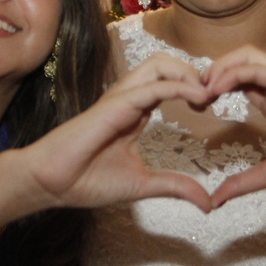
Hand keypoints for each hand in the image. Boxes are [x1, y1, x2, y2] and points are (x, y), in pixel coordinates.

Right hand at [18, 54, 214, 212]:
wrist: (51, 184)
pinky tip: (196, 98)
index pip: (168, 82)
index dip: (194, 85)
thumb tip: (207, 202)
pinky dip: (178, 86)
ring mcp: (119, 99)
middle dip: (194, 71)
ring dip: (188, 73)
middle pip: (165, 62)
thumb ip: (175, 187)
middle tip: (214, 95)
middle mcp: (128, 98)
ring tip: (207, 94)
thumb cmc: (86, 181)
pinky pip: (150, 87)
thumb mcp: (143, 185)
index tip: (215, 104)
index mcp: (134, 111)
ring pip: (158, 64)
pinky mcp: (113, 105)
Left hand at [203, 46, 265, 206]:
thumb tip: (215, 201)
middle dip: (210, 72)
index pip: (237, 81)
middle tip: (193, 95)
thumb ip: (242, 184)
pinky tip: (216, 89)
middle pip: (237, 61)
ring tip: (203, 89)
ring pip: (246, 55)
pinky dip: (232, 72)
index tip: (195, 106)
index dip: (212, 87)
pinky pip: (256, 66)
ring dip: (219, 67)